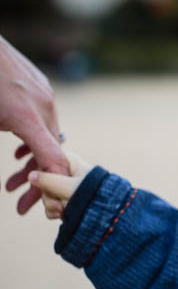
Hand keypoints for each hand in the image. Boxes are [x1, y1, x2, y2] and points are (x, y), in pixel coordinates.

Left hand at [0, 34, 69, 213]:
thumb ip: (15, 143)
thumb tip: (17, 165)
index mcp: (27, 118)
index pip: (53, 159)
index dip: (48, 184)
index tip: (37, 203)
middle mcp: (43, 106)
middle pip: (51, 151)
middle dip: (36, 179)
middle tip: (17, 199)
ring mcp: (45, 94)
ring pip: (49, 135)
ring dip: (34, 158)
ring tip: (12, 177)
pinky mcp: (41, 85)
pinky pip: (45, 118)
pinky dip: (34, 138)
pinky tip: (18, 149)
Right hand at [27, 150, 91, 219]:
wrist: (114, 213)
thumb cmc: (96, 196)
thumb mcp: (70, 187)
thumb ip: (50, 181)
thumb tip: (31, 175)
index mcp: (69, 161)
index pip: (44, 161)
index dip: (38, 174)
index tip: (37, 182)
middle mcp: (67, 172)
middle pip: (42, 180)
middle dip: (42, 196)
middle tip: (40, 207)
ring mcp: (67, 186)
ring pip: (47, 194)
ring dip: (51, 205)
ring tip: (61, 212)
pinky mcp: (69, 198)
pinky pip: (53, 203)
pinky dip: (55, 211)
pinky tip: (60, 216)